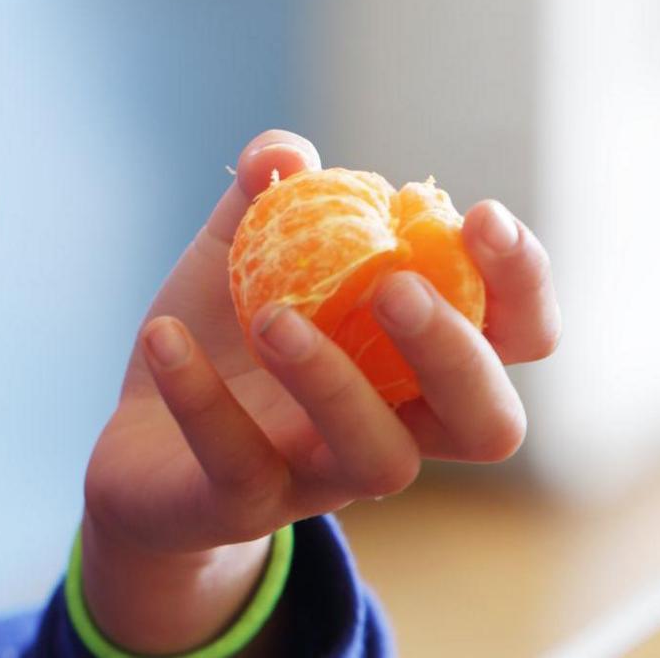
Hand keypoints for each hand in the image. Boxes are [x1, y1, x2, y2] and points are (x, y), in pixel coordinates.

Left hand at [78, 130, 560, 652]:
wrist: (138, 442)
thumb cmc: (222, 335)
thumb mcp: (239, 249)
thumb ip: (267, 192)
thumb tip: (288, 153)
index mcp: (417, 357)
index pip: (517, 334)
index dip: (520, 282)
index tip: (481, 214)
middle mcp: (395, 426)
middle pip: (488, 422)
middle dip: (455, 351)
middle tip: (392, 286)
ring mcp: (323, 476)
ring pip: (378, 460)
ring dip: (333, 380)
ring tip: (270, 318)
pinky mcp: (244, 507)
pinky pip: (239, 466)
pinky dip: (201, 397)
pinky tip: (164, 337)